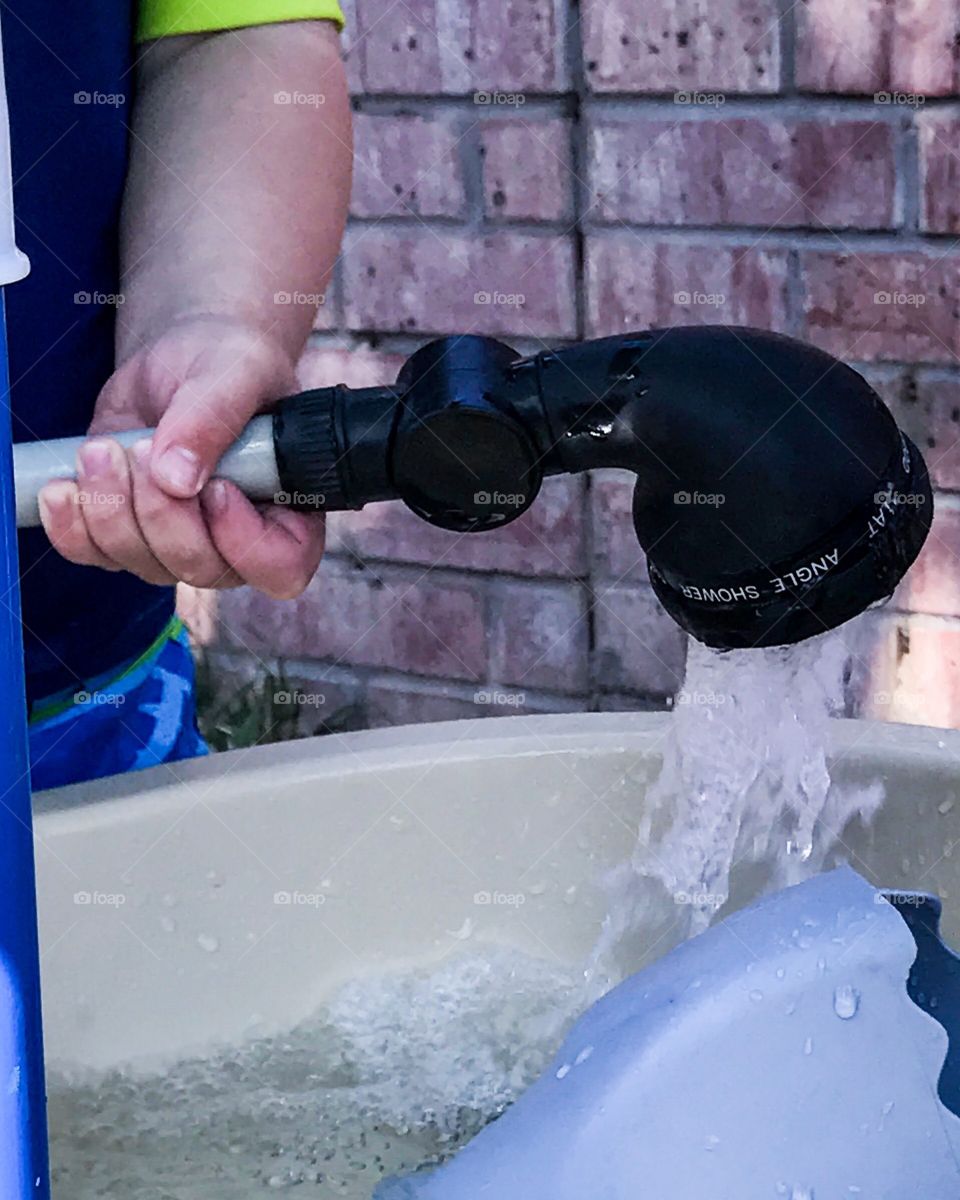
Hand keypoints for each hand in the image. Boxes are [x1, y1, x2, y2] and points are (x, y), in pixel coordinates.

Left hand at [37, 315, 324, 597]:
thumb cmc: (228, 362)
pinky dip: (71, 525)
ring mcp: (181, 545)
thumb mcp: (235, 371)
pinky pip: (95, 555)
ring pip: (143, 563)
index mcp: (290, 512)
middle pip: (200, 567)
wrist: (182, 358)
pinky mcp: (128, 535)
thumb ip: (214, 417)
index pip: (280, 567)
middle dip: (160, 512)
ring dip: (112, 508)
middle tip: (144, 447)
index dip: (243, 542)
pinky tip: (63, 487)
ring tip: (103, 448)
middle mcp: (238, 542)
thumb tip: (176, 478)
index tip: (215, 487)